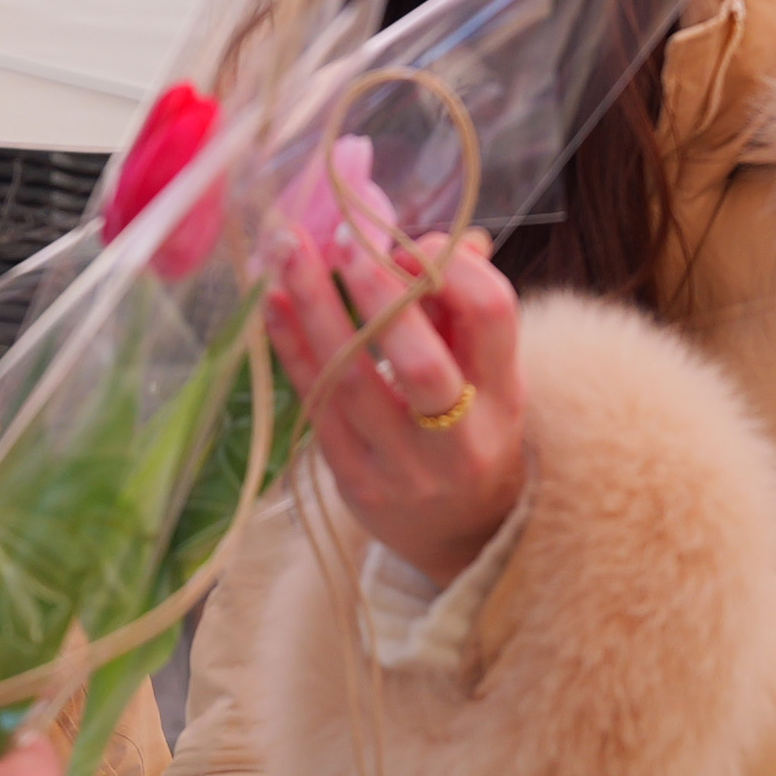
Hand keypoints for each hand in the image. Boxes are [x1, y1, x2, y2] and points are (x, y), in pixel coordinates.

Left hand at [263, 142, 529, 586]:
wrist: (461, 537)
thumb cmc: (472, 435)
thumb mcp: (489, 376)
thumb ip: (459, 310)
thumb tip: (427, 237)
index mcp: (504, 396)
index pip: (491, 316)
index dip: (449, 267)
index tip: (407, 243)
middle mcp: (460, 439)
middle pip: (421, 362)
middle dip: (379, 291)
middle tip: (343, 238)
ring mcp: (403, 466)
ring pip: (353, 380)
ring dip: (316, 307)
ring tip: (287, 248)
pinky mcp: (353, 481)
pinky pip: (317, 405)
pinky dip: (292, 348)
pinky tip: (271, 302)